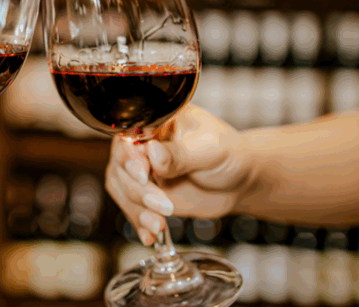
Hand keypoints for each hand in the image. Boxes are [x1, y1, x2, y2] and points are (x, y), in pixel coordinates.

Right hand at [105, 105, 252, 245]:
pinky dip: (138, 223)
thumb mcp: (210, 149)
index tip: (143, 175)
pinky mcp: (145, 193)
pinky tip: (150, 235)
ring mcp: (143, 170)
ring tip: (159, 224)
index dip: (130, 157)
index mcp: (156, 123)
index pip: (129, 136)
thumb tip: (152, 151)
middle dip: (139, 190)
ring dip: (137, 210)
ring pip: (121, 188)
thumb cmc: (228, 155)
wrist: (238, 182)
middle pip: (120, 165)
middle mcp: (143, 145)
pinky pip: (130, 207)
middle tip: (163, 204)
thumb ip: (180, 153)